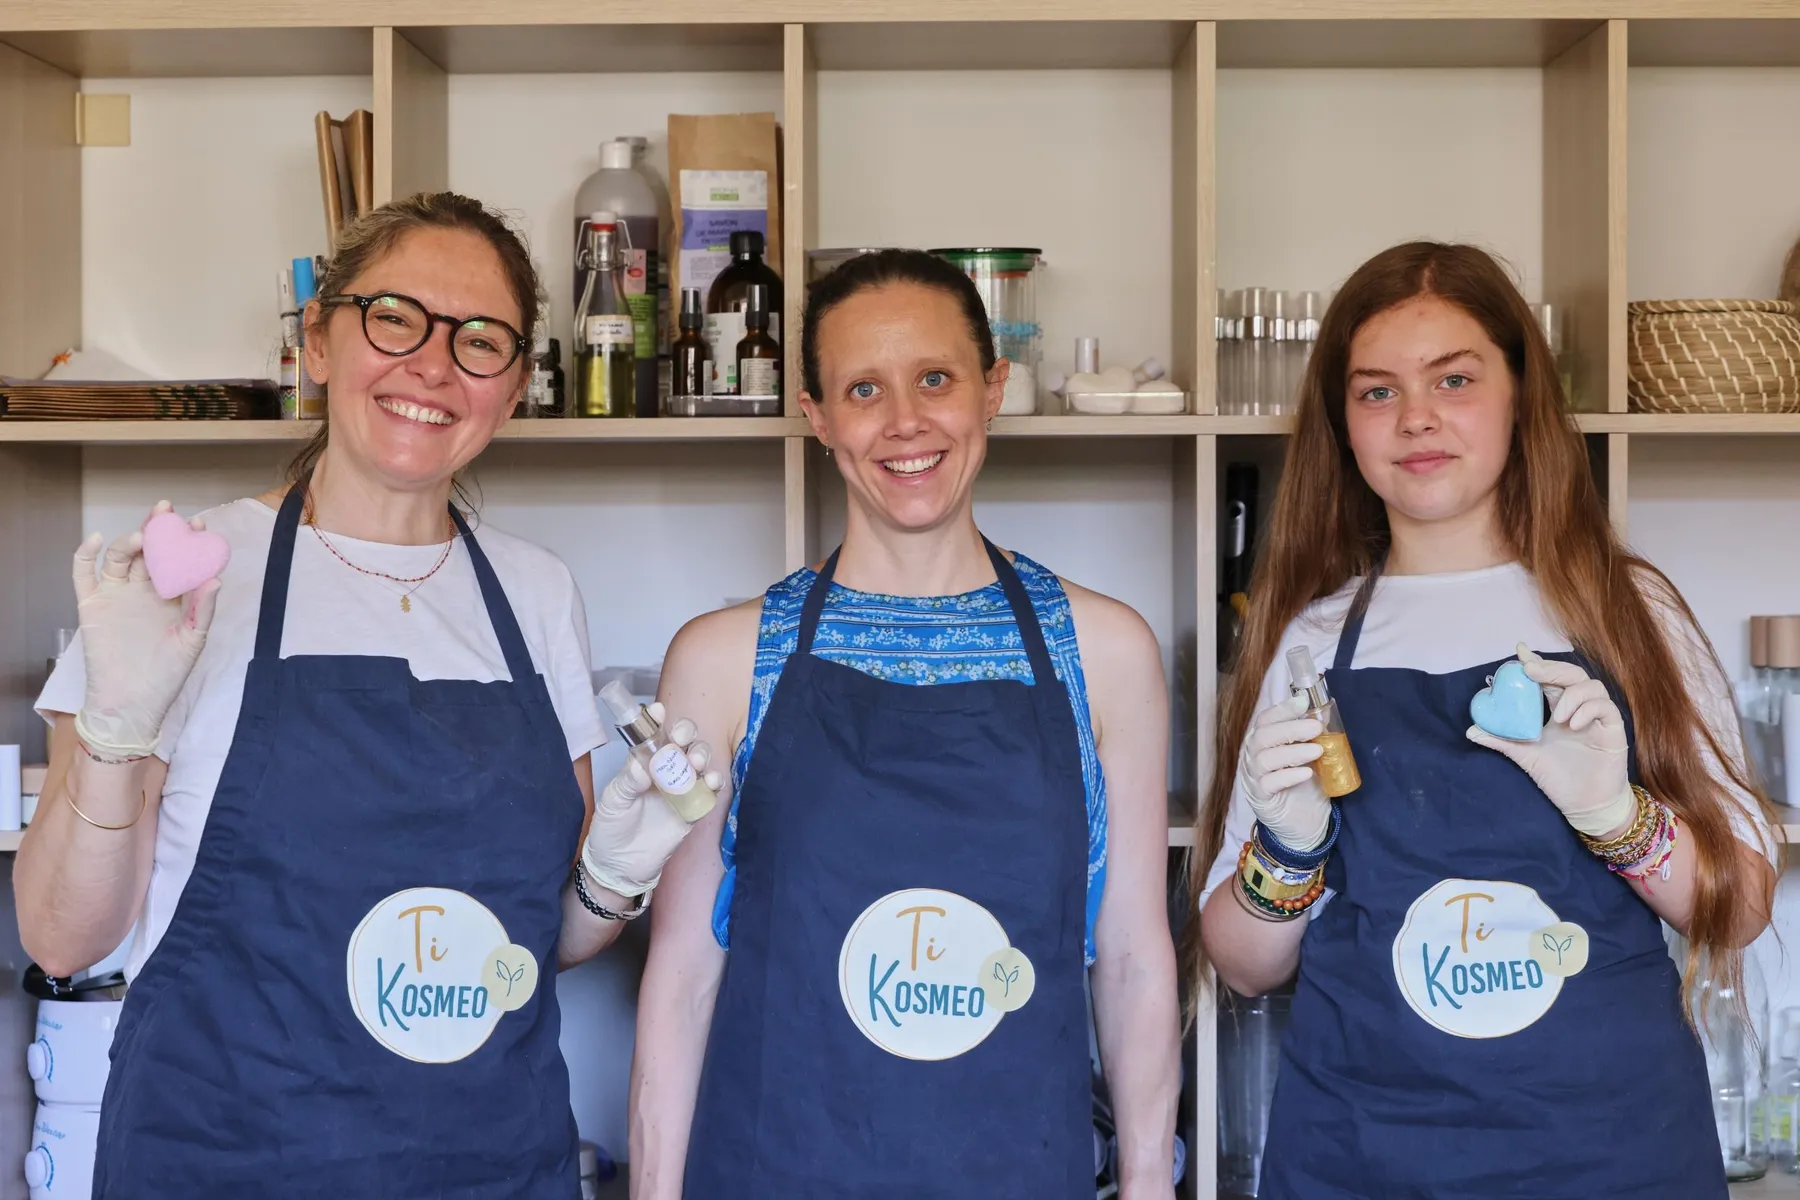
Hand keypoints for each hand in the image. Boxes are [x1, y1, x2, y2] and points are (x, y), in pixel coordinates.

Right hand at [72, 502, 220, 757]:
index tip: (197, 525)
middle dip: (158, 530)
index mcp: (171, 597)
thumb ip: (203, 610)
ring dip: (129, 541)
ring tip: (143, 536)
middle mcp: (143, 591)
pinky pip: (84, 574)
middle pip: (149, 551)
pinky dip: (86, 554)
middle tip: (167, 512)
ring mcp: (116, 595)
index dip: (187, 541)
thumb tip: (217, 578)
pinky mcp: (92, 605)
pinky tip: (98, 540)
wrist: (132, 703)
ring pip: (120, 558)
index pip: (179, 560)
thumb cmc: (166, 675)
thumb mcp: (193, 641)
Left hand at [581, 706, 723, 898]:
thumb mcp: (613, 801)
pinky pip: (709, 792)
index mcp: (644, 762)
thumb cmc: (611, 828)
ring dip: (700, 755)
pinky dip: (713, 783)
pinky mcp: (693, 810)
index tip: (658, 712)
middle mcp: (665, 771)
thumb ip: (628, 781)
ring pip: (699, 761)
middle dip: (686, 733)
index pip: (654, 733)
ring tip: (693, 763)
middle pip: (684, 741)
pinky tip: (708, 781)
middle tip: (680, 739)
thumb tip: (643, 766)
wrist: (620, 866)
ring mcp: (681, 789)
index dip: (658, 719)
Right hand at [1238, 693, 1331, 851]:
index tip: (1303, 701)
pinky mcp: (1261, 799)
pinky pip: (1268, 784)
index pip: (1265, 720)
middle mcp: (1253, 757)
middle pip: (1262, 736)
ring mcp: (1254, 778)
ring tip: (1317, 751)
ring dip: (1292, 751)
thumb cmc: (1304, 786)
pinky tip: (1306, 774)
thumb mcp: (1312, 757)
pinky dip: (1288, 776)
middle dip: (1290, 728)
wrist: (1303, 824)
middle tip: (1316, 727)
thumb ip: (1312, 737)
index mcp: (1263, 742)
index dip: (1282, 709)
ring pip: (1264, 758)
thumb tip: (1325, 711)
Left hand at [1465, 643, 1633, 838]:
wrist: (1585, 805)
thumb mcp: (1525, 755)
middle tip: (1531, 671)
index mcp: (1557, 709)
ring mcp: (1597, 717)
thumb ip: (1501, 740)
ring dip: (1571, 694)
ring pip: (1592, 686)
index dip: (1536, 662)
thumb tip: (1470, 730)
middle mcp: (1578, 708)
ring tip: (1557, 716)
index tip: (1520, 651)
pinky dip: (1588, 709)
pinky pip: (1606, 708)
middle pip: (1571, 674)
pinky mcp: (1613, 729)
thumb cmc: (1558, 778)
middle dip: (1551, 668)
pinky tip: (1573, 724)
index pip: (1548, 678)